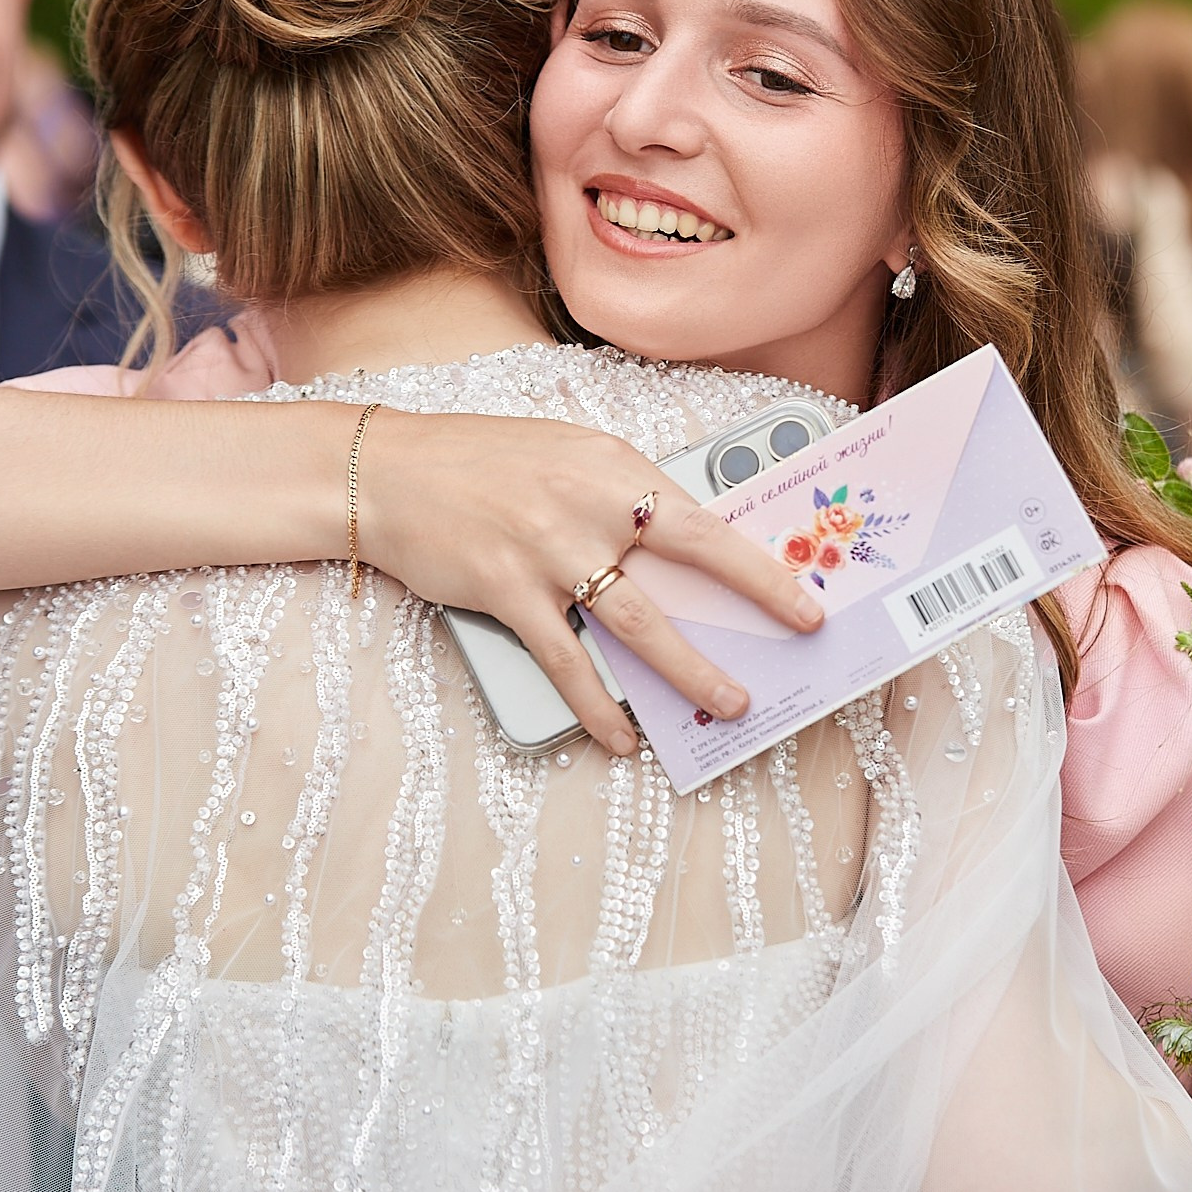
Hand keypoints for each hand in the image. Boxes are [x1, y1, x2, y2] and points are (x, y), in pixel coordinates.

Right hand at [354, 410, 821, 755]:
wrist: (390, 471)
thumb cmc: (483, 463)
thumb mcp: (567, 457)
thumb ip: (621, 499)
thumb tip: (681, 560)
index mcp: (613, 466)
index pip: (706, 520)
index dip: (760, 566)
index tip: (802, 600)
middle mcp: (589, 504)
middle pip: (688, 570)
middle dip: (749, 615)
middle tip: (789, 651)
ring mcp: (548, 549)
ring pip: (637, 625)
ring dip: (687, 671)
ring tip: (726, 703)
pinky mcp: (506, 591)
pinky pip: (565, 661)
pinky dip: (596, 704)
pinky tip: (619, 734)